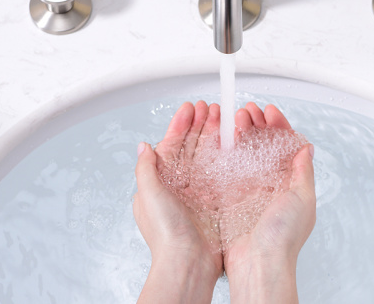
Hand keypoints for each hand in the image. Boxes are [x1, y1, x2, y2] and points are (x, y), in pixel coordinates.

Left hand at [133, 101, 222, 303]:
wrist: (188, 263)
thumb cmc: (165, 234)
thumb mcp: (147, 196)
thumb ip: (145, 169)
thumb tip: (143, 147)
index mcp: (162, 181)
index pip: (172, 144)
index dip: (180, 124)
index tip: (189, 109)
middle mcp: (181, 184)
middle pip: (191, 146)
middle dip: (199, 124)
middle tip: (209, 108)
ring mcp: (199, 191)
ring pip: (207, 154)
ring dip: (213, 134)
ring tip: (221, 117)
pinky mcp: (216, 199)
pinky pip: (222, 170)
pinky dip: (225, 154)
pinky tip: (231, 140)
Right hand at [223, 103, 315, 303]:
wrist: (258, 263)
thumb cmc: (283, 238)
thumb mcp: (302, 199)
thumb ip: (304, 171)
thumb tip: (307, 147)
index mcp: (288, 181)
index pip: (284, 144)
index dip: (278, 124)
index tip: (269, 111)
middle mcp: (269, 181)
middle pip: (262, 143)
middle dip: (257, 123)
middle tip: (248, 111)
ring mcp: (249, 186)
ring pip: (244, 150)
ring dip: (241, 132)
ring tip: (236, 119)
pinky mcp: (231, 194)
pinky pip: (228, 165)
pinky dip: (226, 149)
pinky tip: (224, 138)